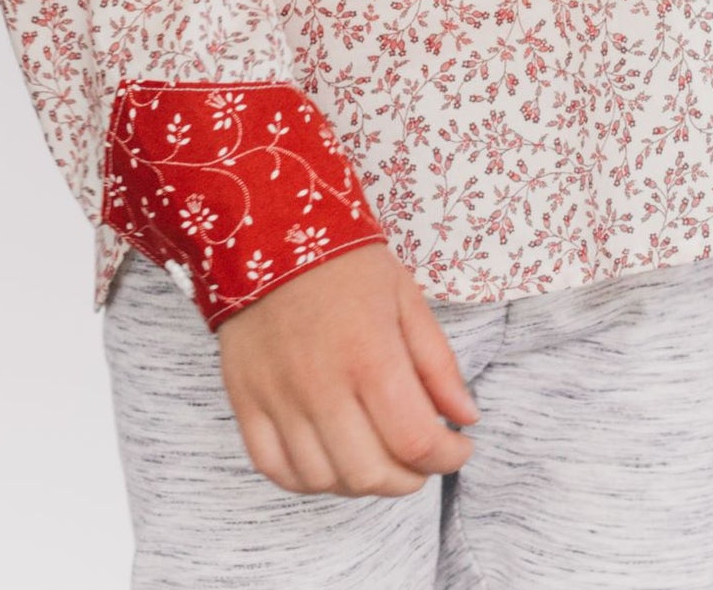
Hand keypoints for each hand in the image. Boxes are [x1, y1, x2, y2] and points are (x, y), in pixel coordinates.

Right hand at [213, 241, 479, 495]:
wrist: (269, 230)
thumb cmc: (345, 262)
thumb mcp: (405, 297)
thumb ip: (438, 362)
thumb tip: (466, 417)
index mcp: (369, 355)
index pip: (416, 441)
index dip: (448, 457)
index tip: (459, 447)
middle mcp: (321, 386)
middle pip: (371, 473)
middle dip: (410, 478)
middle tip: (422, 458)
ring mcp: (278, 398)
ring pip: (324, 480)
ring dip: (362, 482)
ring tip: (379, 457)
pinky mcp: (245, 401)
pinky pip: (275, 469)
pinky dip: (307, 480)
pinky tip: (331, 460)